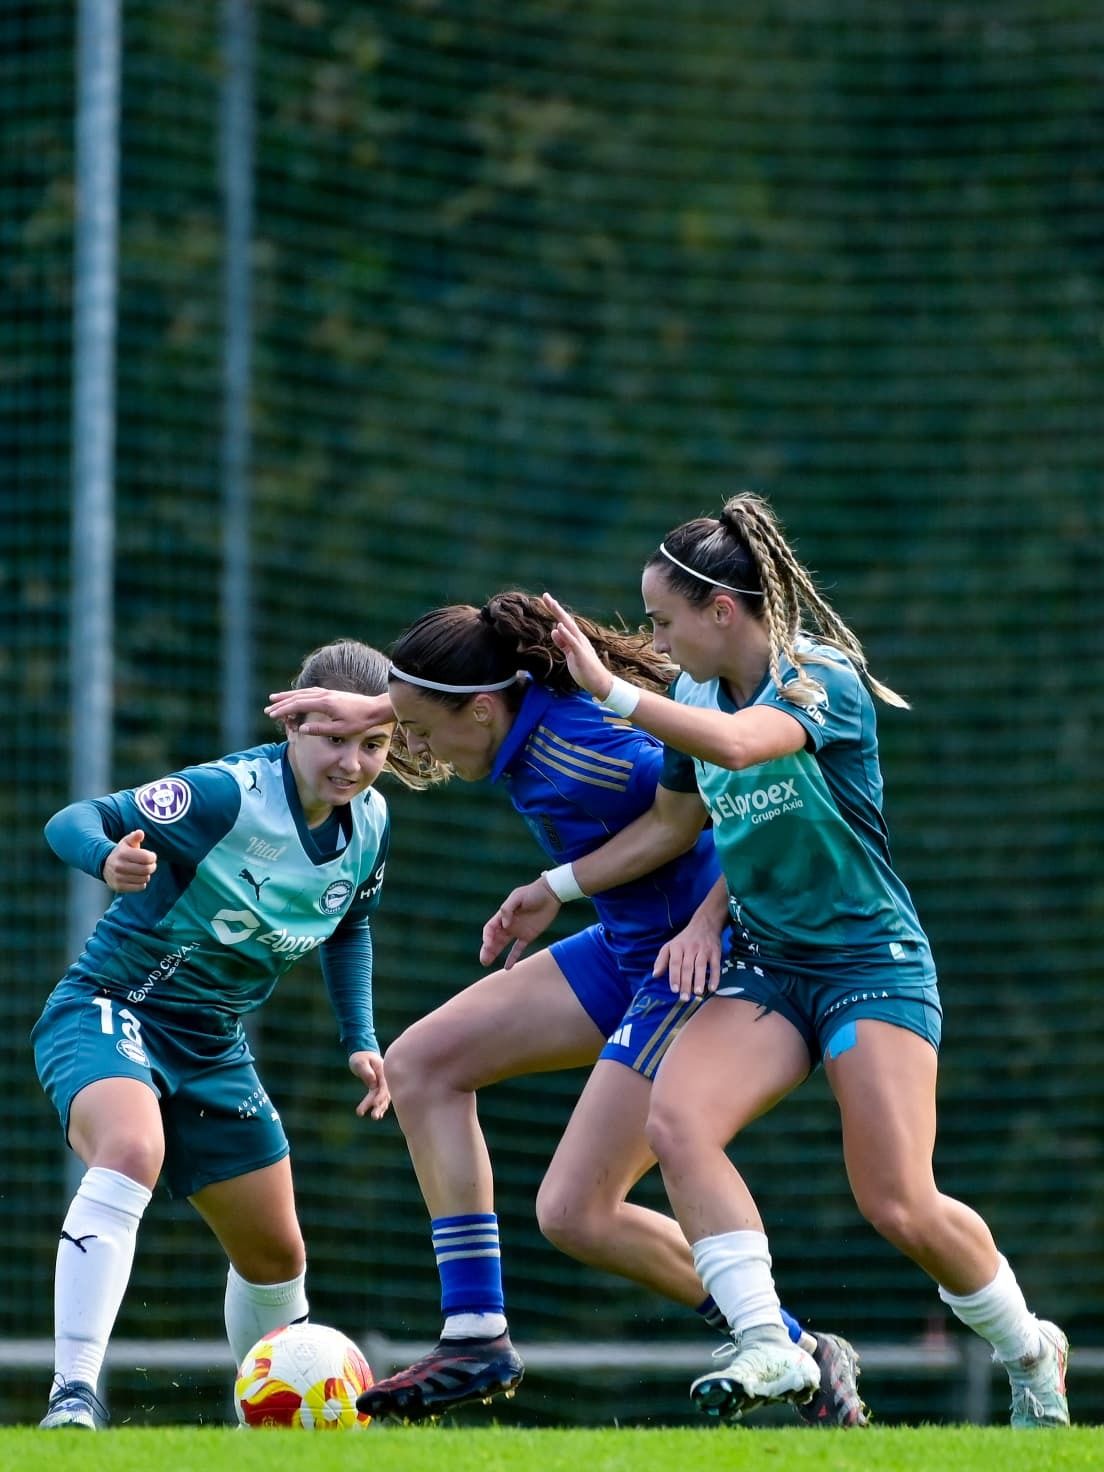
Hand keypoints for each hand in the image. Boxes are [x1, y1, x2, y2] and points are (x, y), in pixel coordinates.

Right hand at [102, 829, 156, 891]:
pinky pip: (140, 887)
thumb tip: (140, 833)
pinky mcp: (119, 887)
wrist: (105, 866)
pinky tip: (138, 878)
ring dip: (147, 875)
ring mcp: (118, 878)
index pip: (146, 858)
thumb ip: (134, 837)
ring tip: (143, 871)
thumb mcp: (127, 842)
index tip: (151, 856)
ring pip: (144, 879)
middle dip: (152, 866)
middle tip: (151, 865)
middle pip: (147, 869)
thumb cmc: (122, 852)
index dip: (153, 857)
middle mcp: (119, 866)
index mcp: (123, 854)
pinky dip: (142, 883)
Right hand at [264, 687, 392, 735]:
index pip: (298, 705)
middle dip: (281, 702)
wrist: (375, 709)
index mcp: (324, 703)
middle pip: (297, 697)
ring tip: (275, 698)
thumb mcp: (340, 729)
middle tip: (267, 708)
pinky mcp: (332, 693)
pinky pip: (311, 692)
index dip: (283, 710)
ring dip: (288, 696)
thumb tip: (301, 729)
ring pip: (303, 692)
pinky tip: (296, 697)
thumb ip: (320, 729)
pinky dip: (300, 694)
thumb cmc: (360, 721)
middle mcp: (324, 695)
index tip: (272, 715)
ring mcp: (328, 692)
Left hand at [349, 1050, 389, 1119]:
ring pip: (383, 1098)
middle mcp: (386, 1078)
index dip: (381, 1095)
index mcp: (383, 1071)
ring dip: (380, 1108)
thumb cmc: (360, 1057)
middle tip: (374, 1117)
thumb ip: (366, 1071)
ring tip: (375, 1118)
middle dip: (380, 1106)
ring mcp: (383, 1083)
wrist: (363, 1053)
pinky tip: (378, 1115)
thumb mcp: (360, 1062)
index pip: (384, 1085)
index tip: (375, 1104)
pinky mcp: (379, 1087)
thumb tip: (373, 1082)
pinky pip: (381, 1098)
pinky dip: (380, 1106)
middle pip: (385, 1094)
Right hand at [480, 877, 561, 969]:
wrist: (551, 894)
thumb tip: (504, 924)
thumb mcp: (518, 896)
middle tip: (483, 960)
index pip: (490, 928)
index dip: (487, 937)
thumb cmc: (533, 893)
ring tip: (486, 963)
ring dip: (494, 953)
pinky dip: (512, 958)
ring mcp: (518, 931)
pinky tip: (507, 967)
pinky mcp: (528, 936)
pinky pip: (517, 949)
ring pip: (502, 945)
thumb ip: (508, 908)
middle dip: (487, 949)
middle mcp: (508, 924)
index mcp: (503, 915)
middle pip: (494, 939)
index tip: (488, 944)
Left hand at [541, 593, 614, 700]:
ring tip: (552, 604)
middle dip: (555, 608)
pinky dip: (566, 634)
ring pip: (570, 627)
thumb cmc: (585, 669)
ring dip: (560, 616)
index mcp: (575, 639)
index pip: (563, 622)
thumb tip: (554, 630)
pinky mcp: (581, 655)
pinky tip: (560, 626)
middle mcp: (579, 638)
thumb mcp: (570, 654)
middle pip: (565, 620)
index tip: (546, 599)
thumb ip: (563, 643)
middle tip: (546, 596)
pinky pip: (573, 643)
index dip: (555, 611)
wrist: (599, 683)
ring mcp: (581, 646)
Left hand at [653, 915, 723, 1000]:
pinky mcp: (715, 952)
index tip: (674, 990)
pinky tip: (712, 988)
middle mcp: (690, 948)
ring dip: (699, 980)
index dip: (674, 977)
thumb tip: (655, 975)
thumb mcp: (670, 946)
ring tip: (697, 993)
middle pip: (687, 967)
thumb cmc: (685, 939)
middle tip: (684, 998)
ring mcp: (703, 950)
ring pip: (701, 966)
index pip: (675, 963)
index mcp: (677, 947)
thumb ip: (661, 960)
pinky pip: (715, 966)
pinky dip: (714, 977)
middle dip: (686, 983)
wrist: (705, 924)